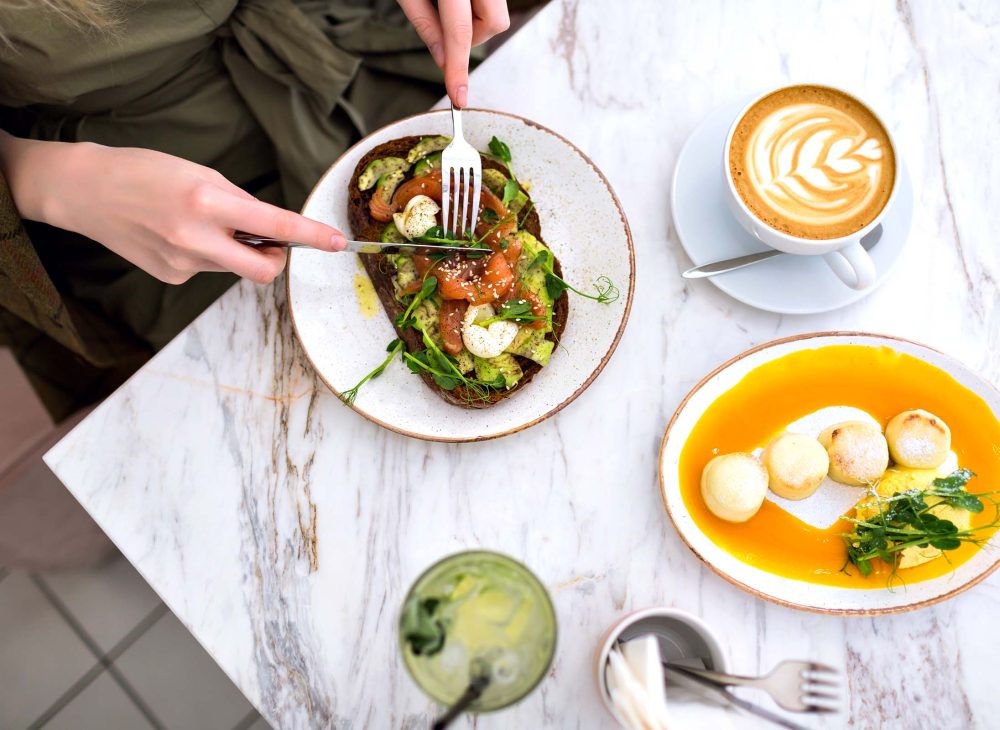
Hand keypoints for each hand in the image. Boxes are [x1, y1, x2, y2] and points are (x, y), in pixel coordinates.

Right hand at [0, 135, 346, 284]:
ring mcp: (182, 263)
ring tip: (197, 221)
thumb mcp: (198, 172)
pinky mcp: (171, 276)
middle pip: (263, 269)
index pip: (274, 225)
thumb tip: (272, 228)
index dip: (310, 235)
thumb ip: (238, 202)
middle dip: (277, 260)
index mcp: (206, 202)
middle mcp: (196, 238)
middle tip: (272, 243)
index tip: (337, 242)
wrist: (84, 192)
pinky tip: (174, 234)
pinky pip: (207, 268)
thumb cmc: (144, 172)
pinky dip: (205, 253)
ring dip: (232, 248)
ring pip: (232, 265)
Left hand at [399, 0, 510, 106]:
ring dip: (476, 23)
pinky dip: (478, 10)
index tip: (458, 97)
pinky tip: (460, 0)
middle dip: (475, 38)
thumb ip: (425, 24)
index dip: (458, 69)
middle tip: (448, 32)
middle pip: (494, 24)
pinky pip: (494, 4)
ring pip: (497, 16)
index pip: (459, 33)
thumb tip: (443, 61)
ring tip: (450, 9)